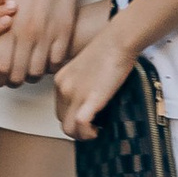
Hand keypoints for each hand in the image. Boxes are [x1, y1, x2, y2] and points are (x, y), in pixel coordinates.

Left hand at [0, 0, 82, 84]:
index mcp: (7, 27)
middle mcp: (27, 35)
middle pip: (17, 77)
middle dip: (12, 77)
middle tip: (12, 70)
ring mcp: (48, 35)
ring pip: (37, 73)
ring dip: (30, 72)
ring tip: (28, 63)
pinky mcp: (64, 32)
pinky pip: (56, 63)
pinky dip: (48, 64)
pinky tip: (44, 55)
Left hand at [54, 22, 139, 142]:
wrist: (117, 41)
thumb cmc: (109, 49)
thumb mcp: (86, 69)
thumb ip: (83, 84)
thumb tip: (91, 100)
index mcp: (61, 80)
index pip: (60, 109)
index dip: (73, 118)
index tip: (86, 119)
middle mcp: (63, 88)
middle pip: (62, 120)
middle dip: (77, 129)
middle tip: (93, 127)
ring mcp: (74, 94)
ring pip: (68, 129)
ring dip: (82, 135)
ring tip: (95, 131)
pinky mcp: (88, 99)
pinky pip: (80, 125)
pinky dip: (87, 133)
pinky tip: (98, 130)